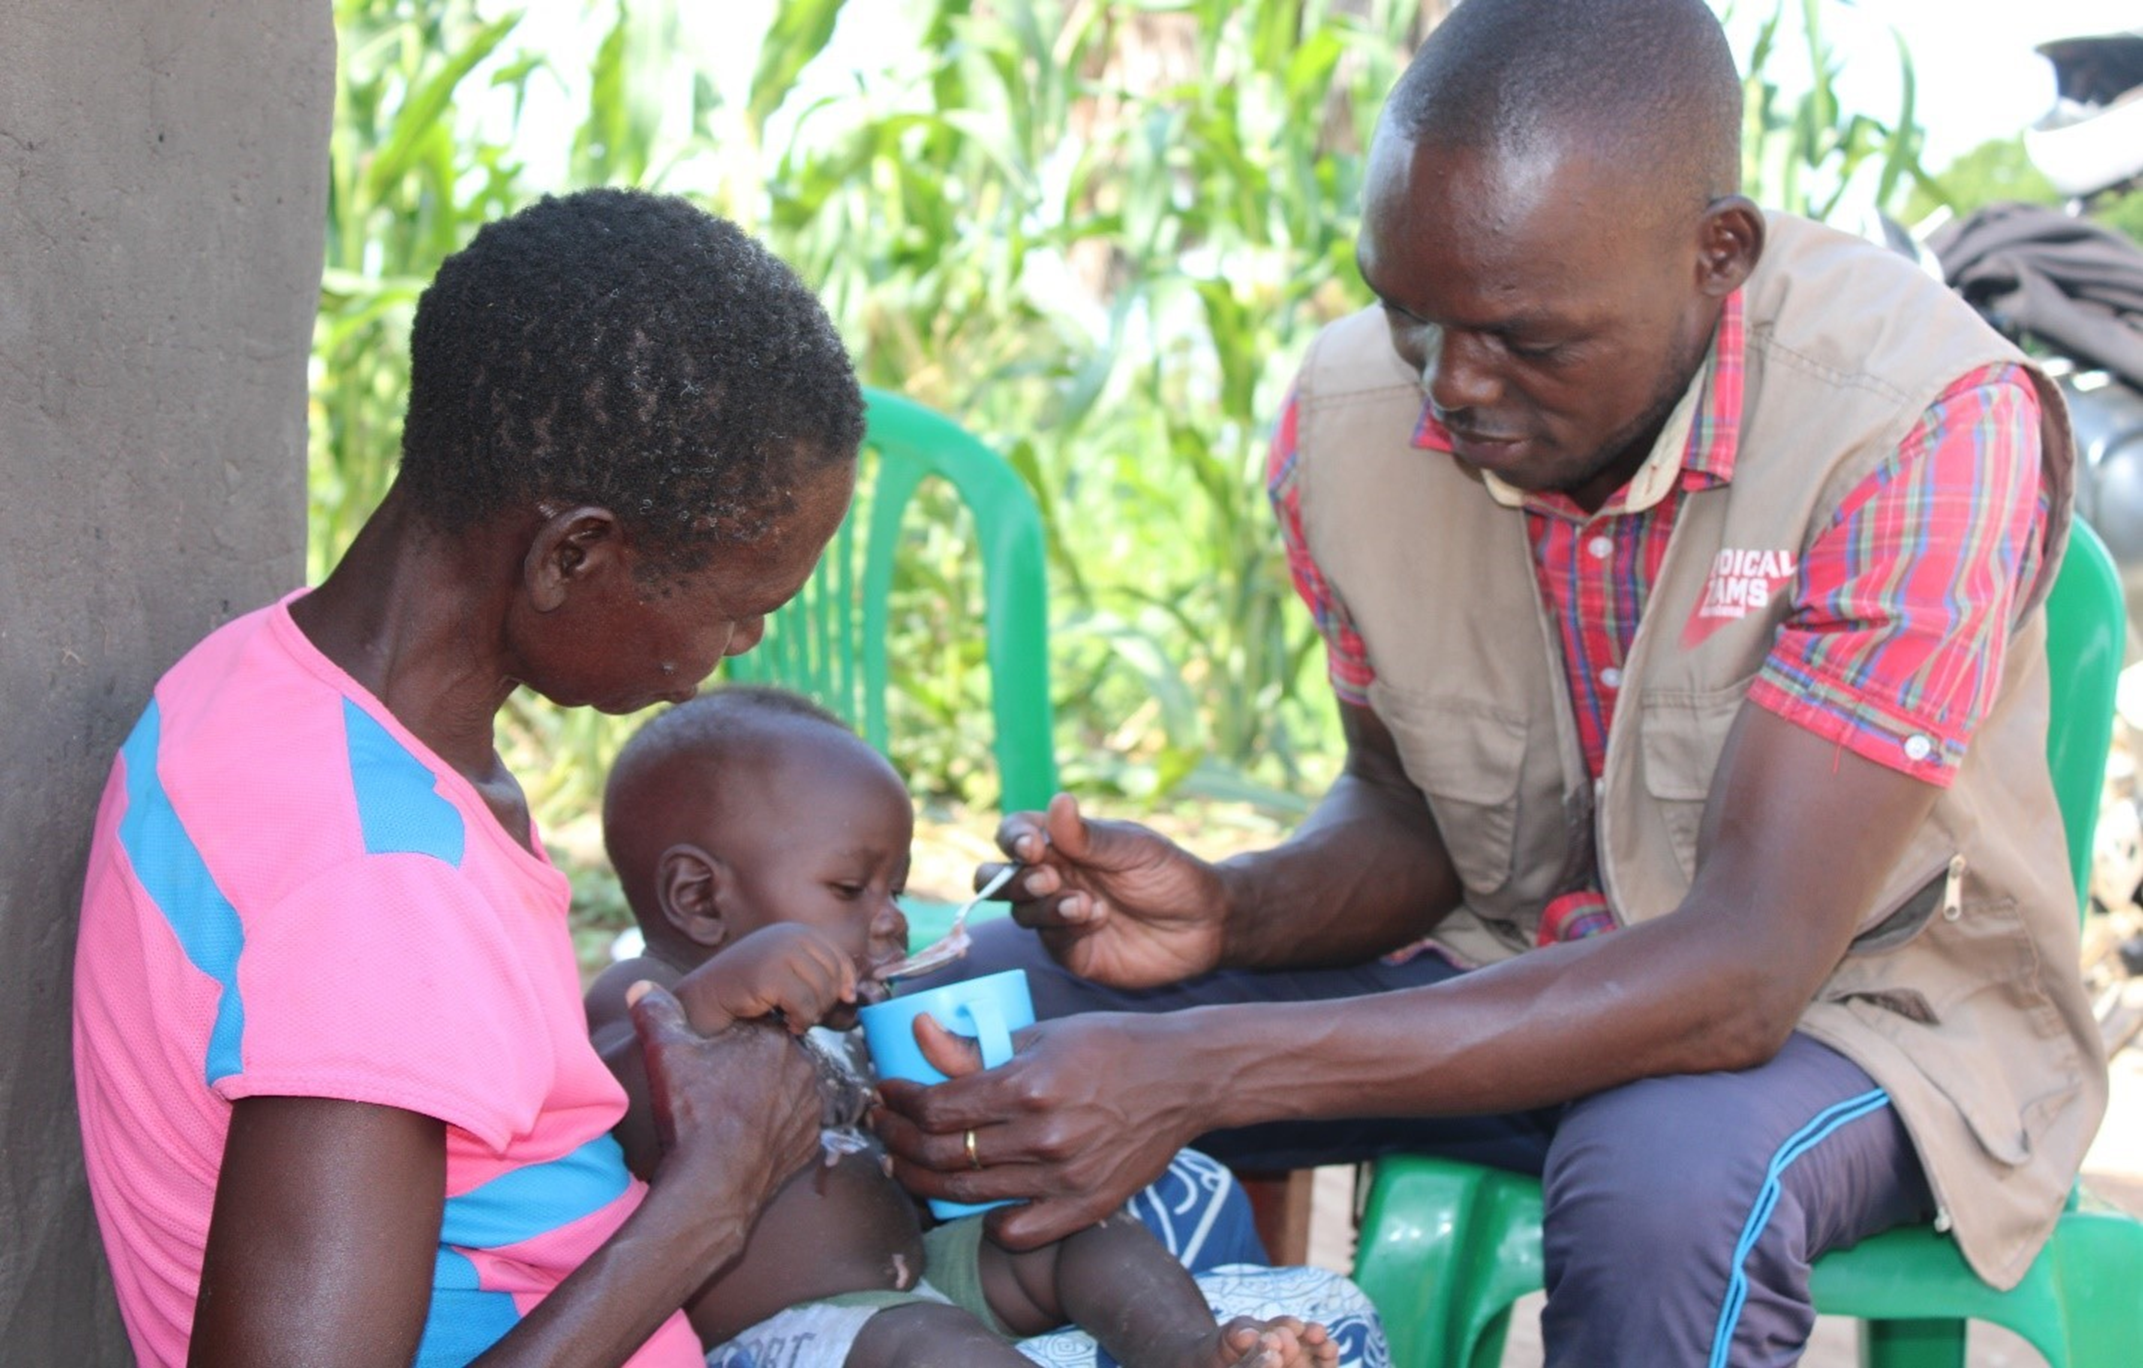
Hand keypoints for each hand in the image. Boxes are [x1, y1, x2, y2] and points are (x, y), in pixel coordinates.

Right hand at [630, 981, 821, 1209]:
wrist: (713, 1185)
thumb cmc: (692, 1115)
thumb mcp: (666, 1055)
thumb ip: (657, 1015)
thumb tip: (641, 987)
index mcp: (774, 1039)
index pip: (755, 1029)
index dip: (730, 1043)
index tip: (710, 1060)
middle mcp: (804, 1069)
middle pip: (774, 1059)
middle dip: (750, 1069)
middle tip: (717, 1090)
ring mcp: (811, 1108)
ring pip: (787, 1091)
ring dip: (767, 1098)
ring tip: (730, 1115)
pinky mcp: (811, 1143)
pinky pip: (794, 1126)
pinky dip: (776, 1129)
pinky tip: (747, 1138)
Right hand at [670, 923, 857, 1033]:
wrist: (701, 999)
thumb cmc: (744, 991)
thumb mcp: (784, 973)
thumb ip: (815, 975)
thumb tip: (852, 994)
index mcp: (795, 932)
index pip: (839, 957)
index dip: (844, 982)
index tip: (841, 1001)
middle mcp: (790, 936)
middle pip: (832, 977)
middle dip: (824, 1003)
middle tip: (804, 1016)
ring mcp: (779, 953)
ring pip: (822, 993)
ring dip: (811, 1015)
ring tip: (792, 1020)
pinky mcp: (770, 975)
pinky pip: (806, 1005)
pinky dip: (801, 1021)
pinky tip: (786, 1024)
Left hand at [870, 1011, 1205, 1247]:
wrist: (1184, 1078)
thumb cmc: (1112, 1045)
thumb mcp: (1042, 1035)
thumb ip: (976, 1046)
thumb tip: (919, 1034)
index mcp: (1029, 1086)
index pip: (938, 1108)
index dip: (900, 1104)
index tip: (887, 1095)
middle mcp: (1044, 1137)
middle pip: (943, 1155)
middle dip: (900, 1143)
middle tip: (886, 1130)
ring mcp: (1065, 1178)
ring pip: (969, 1195)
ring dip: (926, 1181)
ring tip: (908, 1164)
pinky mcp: (1087, 1206)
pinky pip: (1019, 1231)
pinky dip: (989, 1222)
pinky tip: (976, 1203)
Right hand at [989, 793, 1228, 987]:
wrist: (1206, 924)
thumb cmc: (1171, 874)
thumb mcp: (1134, 848)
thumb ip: (1090, 835)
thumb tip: (1058, 802)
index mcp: (1063, 844)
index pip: (1014, 835)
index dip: (1013, 839)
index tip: (1033, 846)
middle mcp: (1053, 878)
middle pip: (998, 878)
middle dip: (1009, 879)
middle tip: (1046, 879)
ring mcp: (1058, 917)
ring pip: (1020, 911)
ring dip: (1044, 905)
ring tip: (1085, 904)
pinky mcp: (1072, 951)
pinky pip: (1048, 940)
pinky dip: (1064, 928)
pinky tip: (1096, 917)